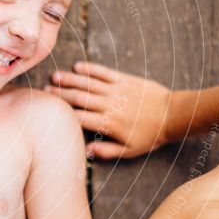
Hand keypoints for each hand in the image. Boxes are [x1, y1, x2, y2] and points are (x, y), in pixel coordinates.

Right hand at [45, 61, 171, 158]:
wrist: (173, 115)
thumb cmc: (151, 135)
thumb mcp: (129, 151)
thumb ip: (106, 151)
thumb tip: (85, 151)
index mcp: (108, 123)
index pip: (79, 117)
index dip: (62, 114)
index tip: (48, 111)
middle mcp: (109, 105)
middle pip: (79, 97)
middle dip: (60, 94)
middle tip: (45, 91)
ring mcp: (117, 90)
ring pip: (89, 83)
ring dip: (70, 79)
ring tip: (55, 76)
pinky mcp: (125, 80)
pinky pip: (105, 73)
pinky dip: (91, 69)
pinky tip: (79, 66)